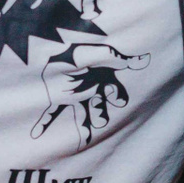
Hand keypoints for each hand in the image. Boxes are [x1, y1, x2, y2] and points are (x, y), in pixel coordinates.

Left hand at [35, 42, 150, 145]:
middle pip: (100, 107)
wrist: (54, 43)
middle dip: (100, 115)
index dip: (117, 97)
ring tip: (85, 139)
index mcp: (104, 78)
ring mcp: (74, 95)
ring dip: (85, 126)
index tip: (116, 98)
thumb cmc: (81, 47)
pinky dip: (44, 123)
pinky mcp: (56, 98)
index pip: (115, 92)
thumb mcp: (102, 52)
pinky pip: (51, 113)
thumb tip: (147, 60)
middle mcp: (92, 88)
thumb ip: (122, 59)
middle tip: (99, 122)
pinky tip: (36, 134)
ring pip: (83, 115)